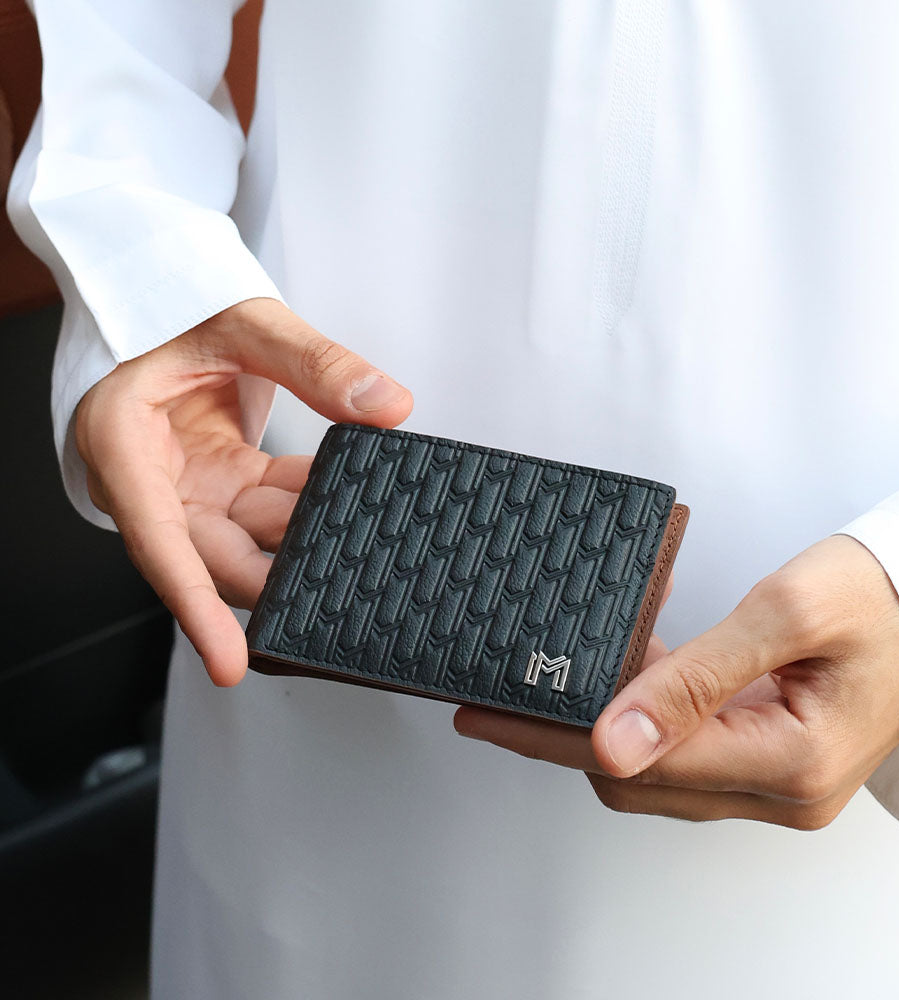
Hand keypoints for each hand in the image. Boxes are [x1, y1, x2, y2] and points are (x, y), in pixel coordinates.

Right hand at [76, 298, 412, 685]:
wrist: (164, 297)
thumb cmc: (175, 302)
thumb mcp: (244, 321)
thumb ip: (316, 363)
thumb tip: (387, 407)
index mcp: (123, 444)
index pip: (160, 541)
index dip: (195, 605)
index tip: (230, 661)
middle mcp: (150, 480)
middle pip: (213, 554)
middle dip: (279, 571)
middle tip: (345, 578)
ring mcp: (188, 487)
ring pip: (249, 538)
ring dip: (304, 535)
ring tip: (360, 530)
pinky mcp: (221, 483)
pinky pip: (269, 511)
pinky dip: (310, 506)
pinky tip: (350, 498)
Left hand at [454, 535, 898, 828]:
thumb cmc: (881, 596)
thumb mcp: (788, 614)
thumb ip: (697, 678)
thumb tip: (612, 738)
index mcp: (791, 764)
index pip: (640, 763)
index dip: (553, 737)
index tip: (484, 714)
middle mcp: (782, 792)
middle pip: (639, 779)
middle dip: (562, 736)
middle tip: (497, 693)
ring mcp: (777, 784)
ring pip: (657, 771)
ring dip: (599, 726)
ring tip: (543, 681)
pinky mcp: (770, 763)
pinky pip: (687, 752)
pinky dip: (644, 716)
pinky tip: (617, 672)